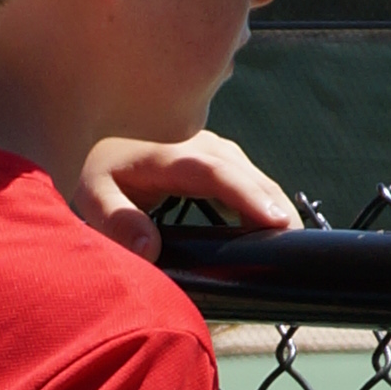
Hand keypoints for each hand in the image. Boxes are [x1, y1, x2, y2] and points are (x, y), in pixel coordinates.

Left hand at [71, 126, 297, 261]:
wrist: (99, 139)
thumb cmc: (96, 171)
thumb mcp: (92, 196)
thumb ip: (117, 221)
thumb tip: (150, 250)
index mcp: (168, 154)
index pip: (216, 173)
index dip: (247, 196)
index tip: (276, 222)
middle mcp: (197, 145)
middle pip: (246, 174)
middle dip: (275, 206)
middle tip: (298, 246)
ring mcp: (212, 149)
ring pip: (253, 175)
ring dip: (274, 204)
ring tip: (294, 242)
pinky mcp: (218, 159)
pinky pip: (247, 179)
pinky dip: (264, 201)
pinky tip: (274, 228)